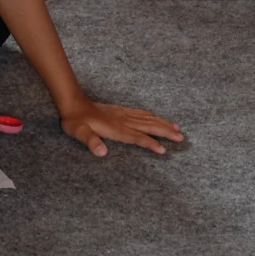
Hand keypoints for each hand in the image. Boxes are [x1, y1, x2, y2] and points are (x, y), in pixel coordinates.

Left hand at [60, 98, 184, 155]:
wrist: (72, 103)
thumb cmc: (75, 121)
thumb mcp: (79, 133)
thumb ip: (91, 141)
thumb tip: (102, 153)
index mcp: (116, 128)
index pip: (137, 137)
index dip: (150, 143)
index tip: (164, 150)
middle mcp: (123, 120)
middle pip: (148, 126)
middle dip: (165, 132)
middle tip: (181, 138)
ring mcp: (122, 114)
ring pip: (147, 118)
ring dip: (162, 123)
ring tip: (176, 128)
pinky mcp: (120, 111)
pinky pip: (141, 113)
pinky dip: (152, 116)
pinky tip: (157, 118)